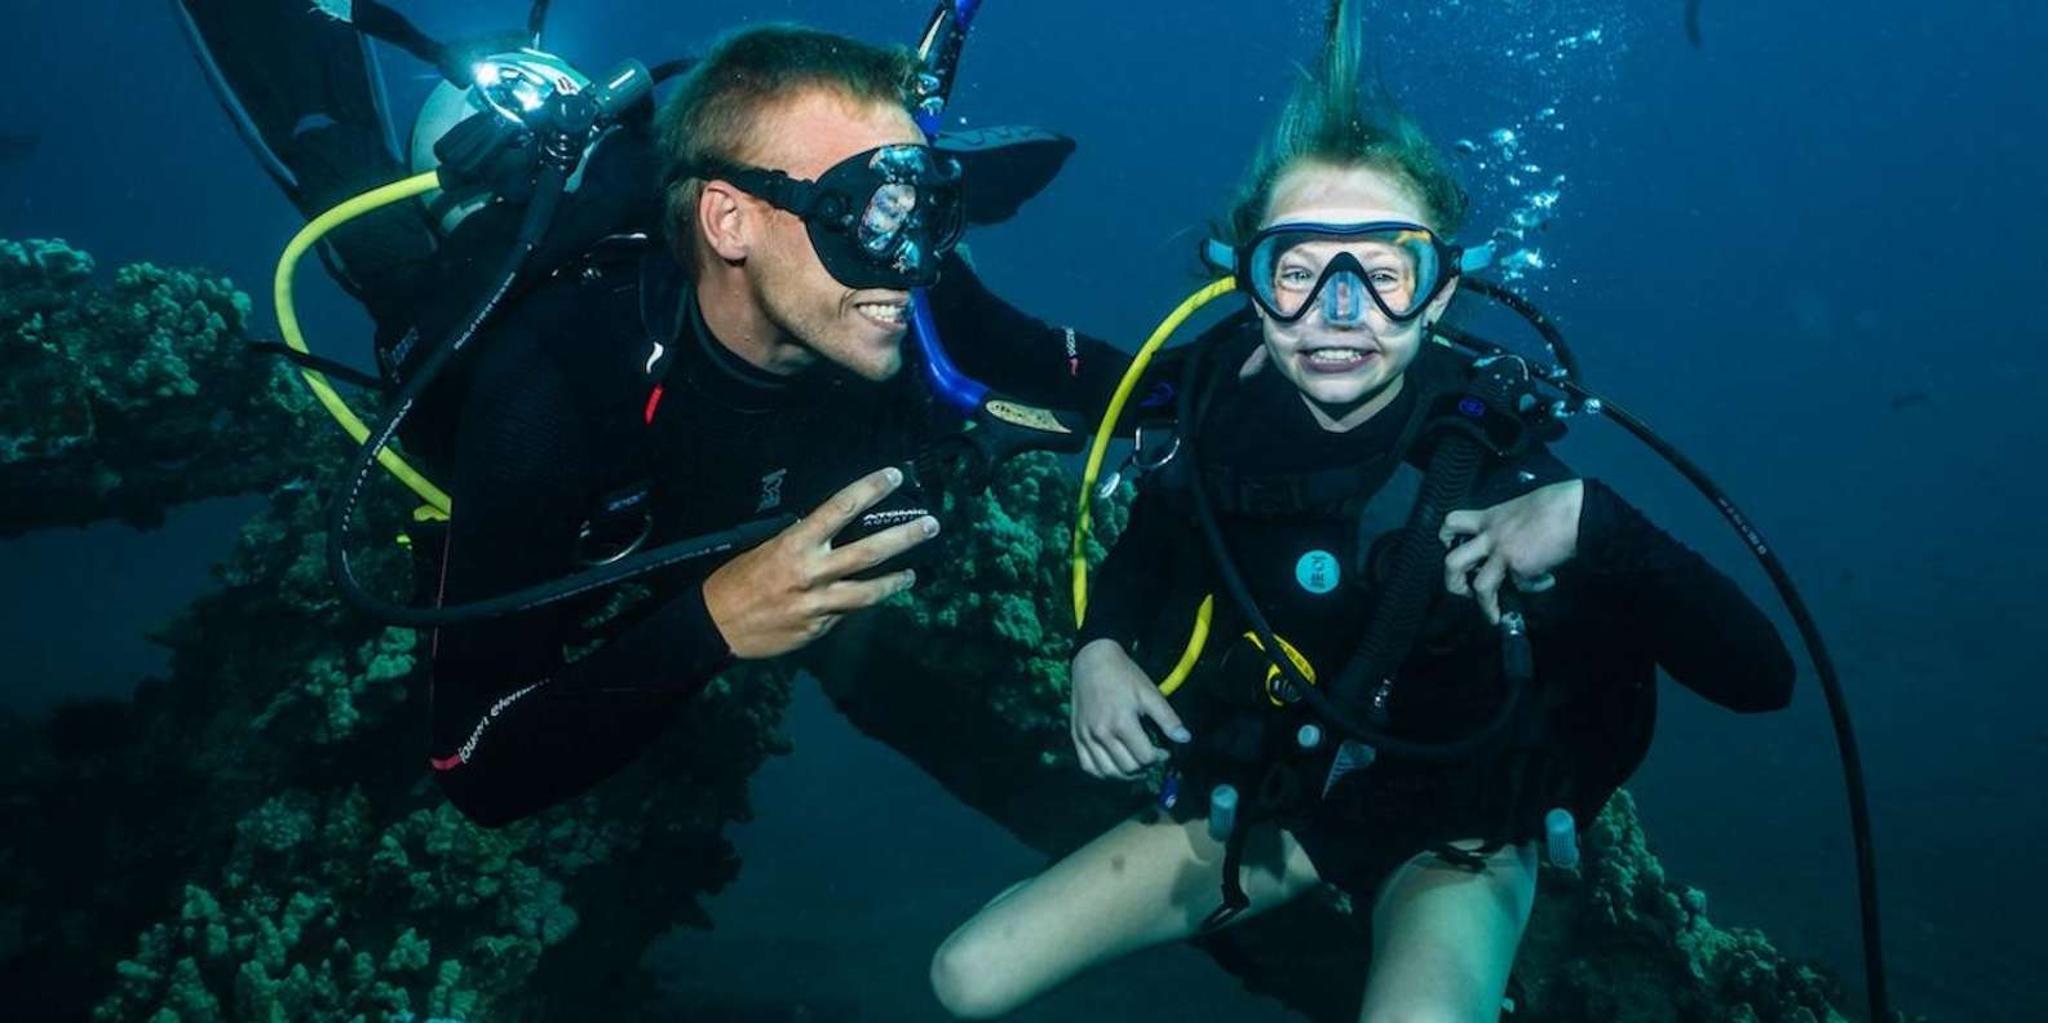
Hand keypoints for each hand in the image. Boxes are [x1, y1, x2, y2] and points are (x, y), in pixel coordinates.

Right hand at [702, 467, 938, 658]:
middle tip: (932, 525)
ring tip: (913, 574)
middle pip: (869, 551)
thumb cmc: (738, 580)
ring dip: (896, 581)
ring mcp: (819, 603)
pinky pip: (847, 613)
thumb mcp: (767, 548)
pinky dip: (858, 604)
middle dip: (905, 537)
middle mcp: (812, 572)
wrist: (716, 625)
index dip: (870, 489)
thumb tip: (835, 536)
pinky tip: (867, 599)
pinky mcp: (819, 628)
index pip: (840, 508)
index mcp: (795, 543)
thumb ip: (804, 543)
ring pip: (869, 592)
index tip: (894, 475)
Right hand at [1070, 639, 1190, 779]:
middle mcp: (1101, 733)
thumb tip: (1185, 739)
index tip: (1164, 751)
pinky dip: (1103, 772)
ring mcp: (1086, 737)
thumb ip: (1168, 718)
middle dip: (1145, 767)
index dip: (1159, 757)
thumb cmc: (1124, 676)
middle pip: (1128, 768)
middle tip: (1151, 756)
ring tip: (1136, 764)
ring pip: (1108, 772)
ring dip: (1126, 774)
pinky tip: (1114, 766)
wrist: (1092, 661)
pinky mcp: (1076, 736)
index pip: (1145, 757)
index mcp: (1121, 723)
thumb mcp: (1150, 693)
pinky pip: (1088, 767)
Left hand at [1440, 479, 1584, 623]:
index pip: (1452, 521)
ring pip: (1479, 585)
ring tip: (1493, 614)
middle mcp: (1489, 536)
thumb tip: (1511, 546)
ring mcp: (1502, 553)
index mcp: (1488, 517)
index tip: (1451, 548)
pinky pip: (1521, 585)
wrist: (1574, 511)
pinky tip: (1547, 580)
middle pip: (1452, 561)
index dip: (1446, 538)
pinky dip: (1533, 587)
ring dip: (1485, 605)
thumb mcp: (1519, 509)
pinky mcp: (1520, 567)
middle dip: (1452, 582)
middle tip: (1462, 591)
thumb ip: (1507, 527)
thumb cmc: (1554, 504)